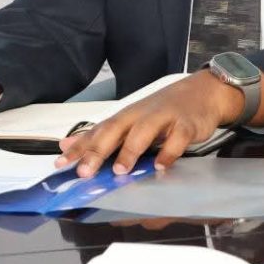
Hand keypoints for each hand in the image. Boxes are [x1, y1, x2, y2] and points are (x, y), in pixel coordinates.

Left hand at [56, 71, 244, 175]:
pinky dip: (169, 152)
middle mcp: (140, 115)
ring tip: (120, 171)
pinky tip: (161, 167)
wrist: (203, 91)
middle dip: (98, 150)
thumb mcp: (131, 119)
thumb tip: (66, 144)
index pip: (97, 131)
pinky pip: (177, 139)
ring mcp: (164, 118)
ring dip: (130, 150)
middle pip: (115, 130)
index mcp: (125, 117)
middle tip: (84, 172)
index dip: (79, 148)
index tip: (60, 164)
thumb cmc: (163, 110)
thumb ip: (101, 134)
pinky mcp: (186, 124)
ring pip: (144, 132)